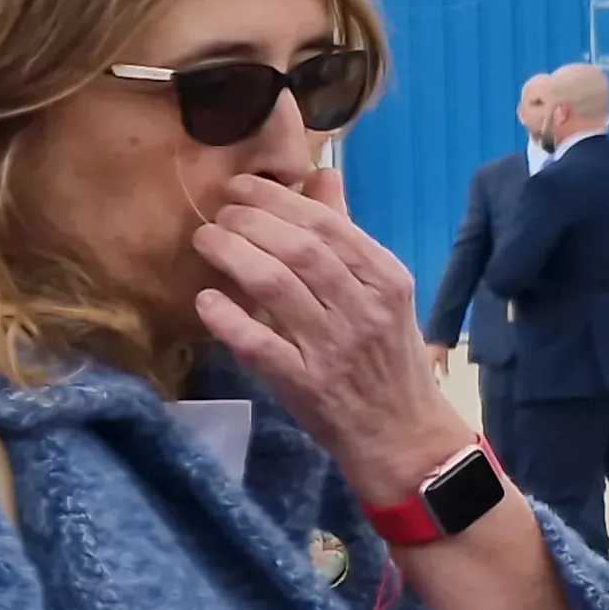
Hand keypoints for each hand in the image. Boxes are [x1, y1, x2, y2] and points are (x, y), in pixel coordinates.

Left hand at [195, 170, 469, 504]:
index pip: (328, 225)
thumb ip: (349, 236)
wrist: (402, 432)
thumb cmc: (388, 356)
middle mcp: (363, 308)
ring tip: (206, 241)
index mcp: (387, 279)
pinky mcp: (305, 382)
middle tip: (218, 213)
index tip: (241, 187)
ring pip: (274, 286)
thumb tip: (323, 176)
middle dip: (249, 222)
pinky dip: (228, 317)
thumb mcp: (383, 292)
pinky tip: (207, 299)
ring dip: (232, 255)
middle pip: (298, 249)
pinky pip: (258, 343)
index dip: (277, 200)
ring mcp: (333, 346)